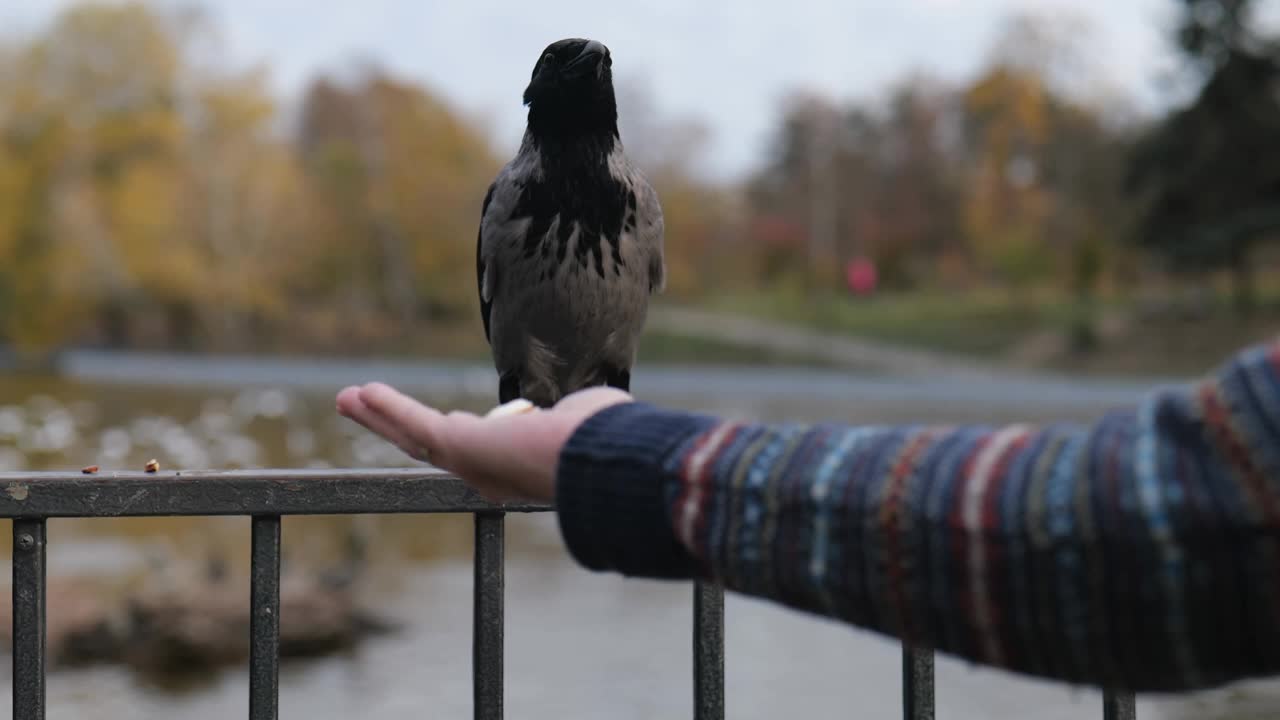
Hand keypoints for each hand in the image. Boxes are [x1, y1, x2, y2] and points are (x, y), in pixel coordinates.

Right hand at [335, 383, 632, 502]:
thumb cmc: (606, 443)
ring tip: (350, 398)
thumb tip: (587, 410)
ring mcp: (469, 463)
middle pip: (429, 446)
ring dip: (379, 414)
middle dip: (396, 426)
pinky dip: (385, 407)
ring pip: (412, 436)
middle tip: (368, 409)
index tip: (444, 421)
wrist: (602, 459)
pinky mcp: (457, 446)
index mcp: (515, 468)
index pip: (473, 449)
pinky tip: (361, 392)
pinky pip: (412, 423)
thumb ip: (574, 416)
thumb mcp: (584, 422)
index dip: (451, 433)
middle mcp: (486, 473)